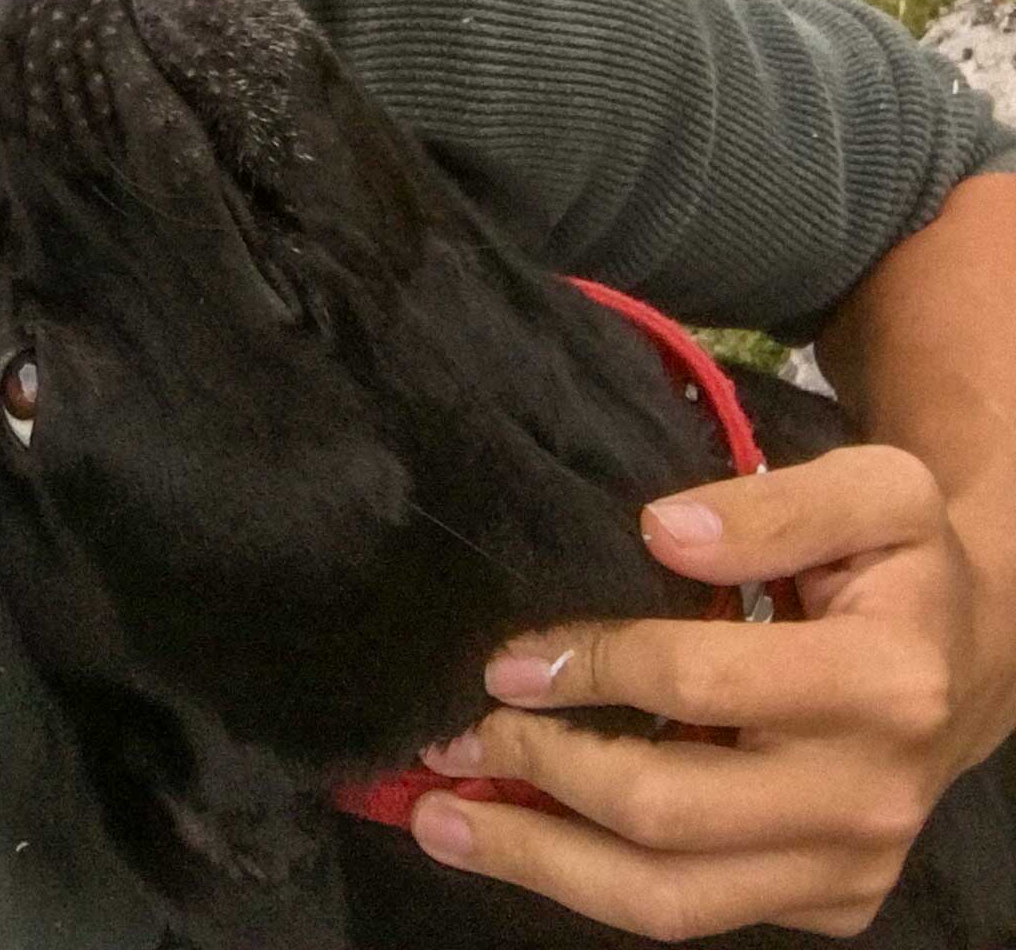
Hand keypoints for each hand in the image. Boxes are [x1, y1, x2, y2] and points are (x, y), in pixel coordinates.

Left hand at [407, 445, 1009, 939]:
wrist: (973, 655)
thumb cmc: (904, 561)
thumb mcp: (877, 492)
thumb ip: (774, 504)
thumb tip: (660, 531)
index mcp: (885, 682)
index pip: (699, 683)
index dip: (592, 665)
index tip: (507, 654)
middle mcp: (867, 797)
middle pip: (668, 815)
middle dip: (541, 773)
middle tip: (454, 732)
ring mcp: (846, 869)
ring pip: (668, 901)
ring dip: (538, 862)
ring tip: (437, 819)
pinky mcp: (825, 906)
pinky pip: (692, 913)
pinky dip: (589, 885)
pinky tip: (519, 840)